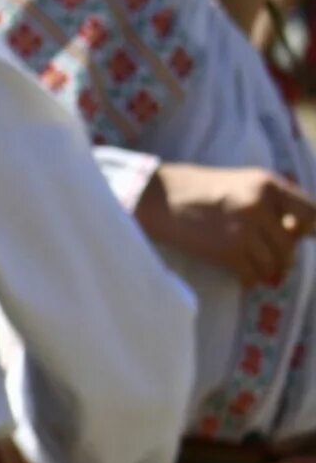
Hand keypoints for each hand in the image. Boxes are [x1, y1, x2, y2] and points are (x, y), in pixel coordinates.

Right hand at [137, 163, 315, 287]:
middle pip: (290, 245)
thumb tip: (299, 233)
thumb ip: (272, 201)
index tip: (302, 239)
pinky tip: (241, 274)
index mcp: (269, 184)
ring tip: (254, 268)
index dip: (310, 231)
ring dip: (266, 271)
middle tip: (272, 261)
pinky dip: (249, 279)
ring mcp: (245, 229)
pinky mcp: (228, 250)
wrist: (161, 198)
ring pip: (274, 264)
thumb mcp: (244, 183)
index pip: (311, 213)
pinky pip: (252, 275)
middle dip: (282, 258)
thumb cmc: (202, 190)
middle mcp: (261, 205)